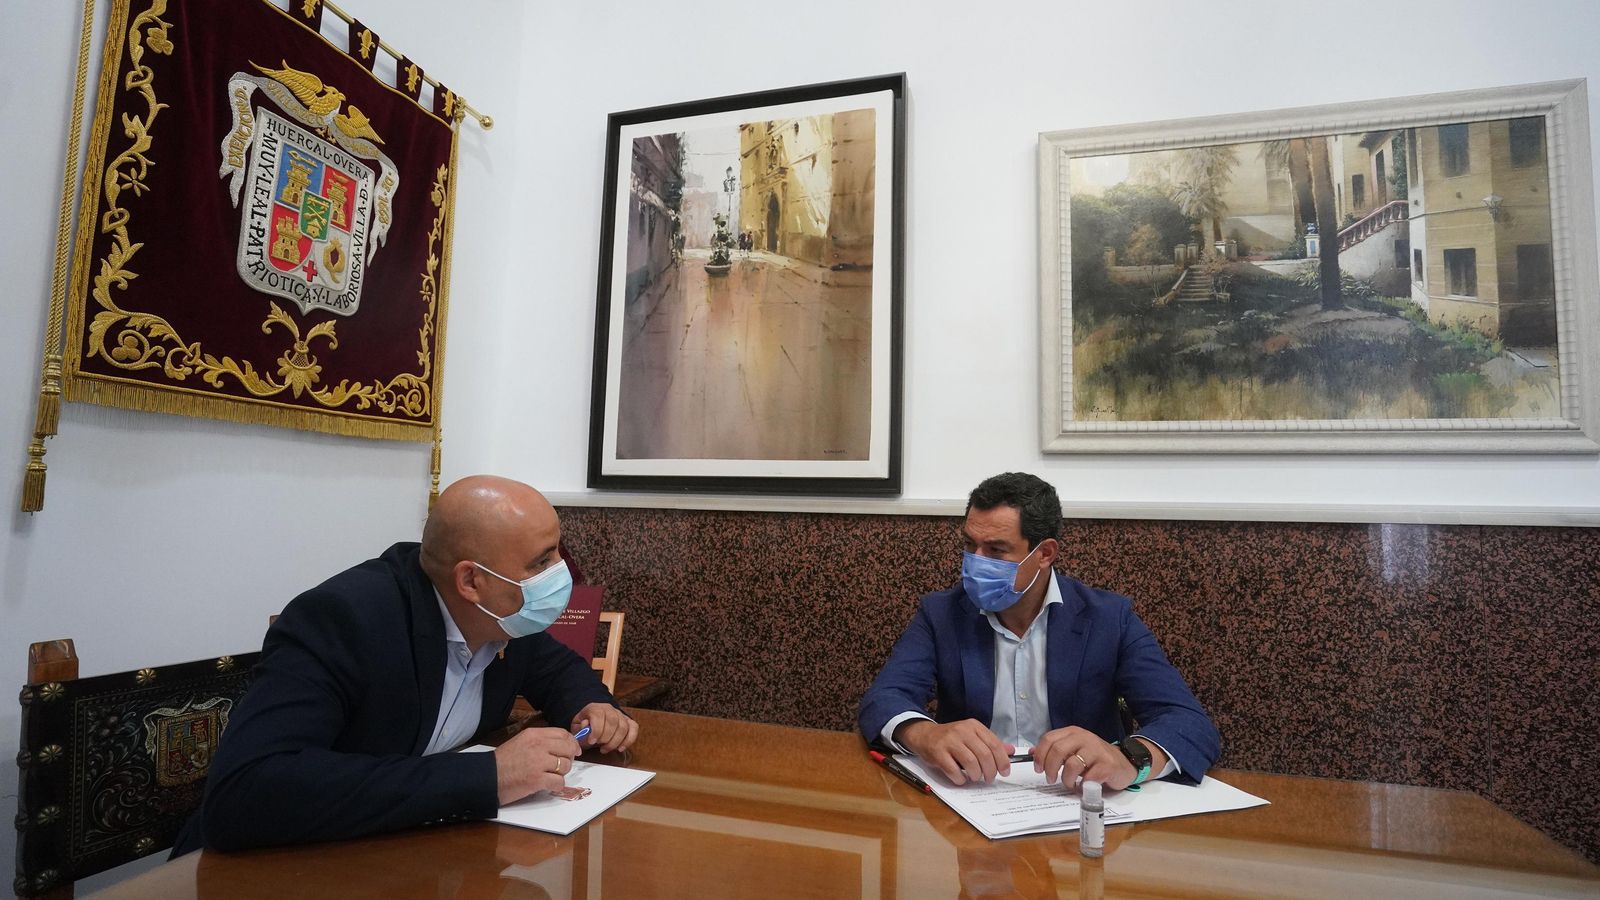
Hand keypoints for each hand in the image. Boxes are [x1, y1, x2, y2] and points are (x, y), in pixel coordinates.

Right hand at [493, 726, 579, 804]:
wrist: (487, 778)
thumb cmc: (502, 762)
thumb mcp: (521, 742)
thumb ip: (541, 741)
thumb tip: (563, 745)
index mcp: (534, 734)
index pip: (563, 734)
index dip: (571, 743)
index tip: (573, 751)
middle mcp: (539, 745)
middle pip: (568, 749)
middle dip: (568, 758)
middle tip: (561, 766)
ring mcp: (538, 763)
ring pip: (566, 766)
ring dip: (561, 773)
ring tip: (549, 776)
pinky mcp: (537, 780)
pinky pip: (559, 782)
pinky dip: (556, 786)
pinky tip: (548, 786)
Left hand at [573, 702, 637, 753]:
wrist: (593, 719)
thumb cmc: (585, 726)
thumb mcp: (577, 727)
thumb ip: (579, 728)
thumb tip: (586, 726)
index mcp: (594, 708)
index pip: (598, 716)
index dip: (596, 730)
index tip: (592, 741)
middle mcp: (609, 709)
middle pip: (613, 722)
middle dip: (606, 738)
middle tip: (599, 747)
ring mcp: (620, 714)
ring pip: (624, 726)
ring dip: (615, 742)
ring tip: (605, 749)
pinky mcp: (628, 721)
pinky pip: (634, 728)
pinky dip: (629, 740)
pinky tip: (620, 748)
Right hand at [897, 718, 1011, 784]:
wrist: (925, 735)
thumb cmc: (952, 738)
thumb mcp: (972, 736)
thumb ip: (990, 744)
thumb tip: (1011, 751)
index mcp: (974, 726)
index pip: (995, 745)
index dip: (1003, 761)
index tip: (1004, 772)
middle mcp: (963, 731)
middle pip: (985, 755)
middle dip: (990, 772)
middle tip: (989, 779)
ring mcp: (949, 741)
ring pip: (971, 763)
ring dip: (976, 775)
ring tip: (975, 778)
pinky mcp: (938, 752)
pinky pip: (953, 770)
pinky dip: (960, 778)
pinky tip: (961, 779)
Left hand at [1032, 726, 1135, 789]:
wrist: (1124, 763)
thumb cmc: (1095, 758)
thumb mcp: (1074, 750)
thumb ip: (1055, 750)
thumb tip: (1031, 753)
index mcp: (1073, 732)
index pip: (1049, 739)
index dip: (1040, 755)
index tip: (1038, 769)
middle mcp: (1084, 738)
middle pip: (1057, 750)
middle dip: (1049, 768)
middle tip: (1050, 779)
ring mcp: (1096, 750)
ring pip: (1071, 764)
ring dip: (1065, 779)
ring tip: (1069, 784)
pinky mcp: (1107, 765)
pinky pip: (1088, 777)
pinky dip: (1082, 785)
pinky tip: (1082, 787)